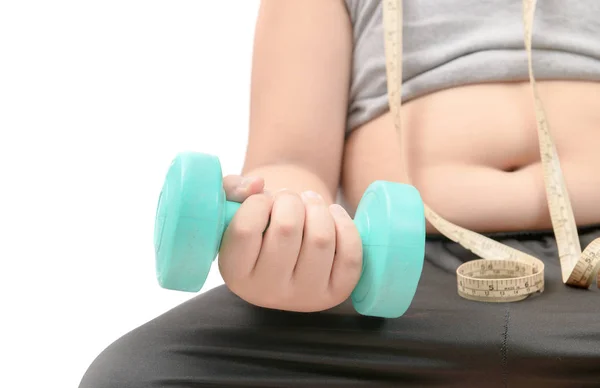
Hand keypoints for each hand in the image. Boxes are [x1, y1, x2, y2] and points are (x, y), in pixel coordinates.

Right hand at [218, 175, 362, 311]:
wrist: (288, 251)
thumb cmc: (258, 224)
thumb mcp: (234, 207)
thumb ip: (232, 188)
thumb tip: (257, 184)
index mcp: (235, 274)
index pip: (245, 230)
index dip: (258, 202)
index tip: (263, 200)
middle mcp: (268, 292)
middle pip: (286, 229)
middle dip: (290, 199)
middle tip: (288, 197)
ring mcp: (305, 296)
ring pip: (320, 238)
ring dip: (317, 207)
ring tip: (309, 202)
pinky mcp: (337, 292)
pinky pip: (349, 254)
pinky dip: (344, 224)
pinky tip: (332, 214)